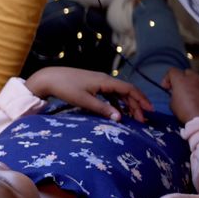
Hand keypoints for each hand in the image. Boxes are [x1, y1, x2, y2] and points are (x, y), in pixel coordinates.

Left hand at [26, 67, 152, 121]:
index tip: (149, 111)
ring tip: (133, 117)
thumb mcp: (84, 101)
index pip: (129, 89)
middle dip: (136, 105)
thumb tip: (120, 118)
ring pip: (118, 92)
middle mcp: (104, 79)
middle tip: (142, 120)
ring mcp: (98, 81)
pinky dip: (116, 102)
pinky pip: (109, 93)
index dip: (141, 99)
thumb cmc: (66, 88)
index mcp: (105, 81)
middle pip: (125, 91)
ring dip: (126, 104)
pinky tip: (117, 110)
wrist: (49, 78)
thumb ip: (102, 109)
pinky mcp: (91, 84)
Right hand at [162, 68, 198, 122]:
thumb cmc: (186, 111)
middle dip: (181, 78)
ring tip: (190, 93)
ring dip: (191, 83)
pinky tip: (198, 98)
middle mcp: (194, 78)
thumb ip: (173, 94)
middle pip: (186, 72)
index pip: (172, 71)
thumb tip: (177, 94)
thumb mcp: (172, 103)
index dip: (167, 78)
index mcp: (181, 79)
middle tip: (179, 89)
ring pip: (196, 78)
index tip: (167, 88)